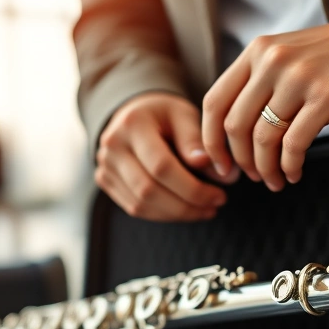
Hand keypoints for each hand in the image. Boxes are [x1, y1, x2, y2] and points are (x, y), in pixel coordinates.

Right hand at [94, 92, 239, 221]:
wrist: (134, 113)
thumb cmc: (165, 115)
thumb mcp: (185, 116)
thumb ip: (199, 143)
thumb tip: (224, 176)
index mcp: (133, 124)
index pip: (162, 167)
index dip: (193, 188)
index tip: (220, 195)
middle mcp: (112, 146)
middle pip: (149, 190)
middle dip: (186, 206)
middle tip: (214, 206)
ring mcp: (105, 165)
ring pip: (141, 205)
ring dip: (177, 214)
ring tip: (203, 210)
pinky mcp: (105, 181)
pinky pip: (135, 208)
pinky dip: (163, 214)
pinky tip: (184, 210)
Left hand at [202, 9, 328, 190]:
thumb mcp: (289, 56)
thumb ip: (260, 83)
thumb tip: (236, 131)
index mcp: (257, 51)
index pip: (214, 102)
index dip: (211, 141)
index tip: (219, 164)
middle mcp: (272, 61)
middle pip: (235, 125)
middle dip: (240, 161)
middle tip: (250, 177)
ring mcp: (298, 79)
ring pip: (263, 139)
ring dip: (266, 169)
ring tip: (274, 180)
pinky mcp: (325, 98)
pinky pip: (294, 145)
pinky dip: (289, 167)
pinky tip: (294, 173)